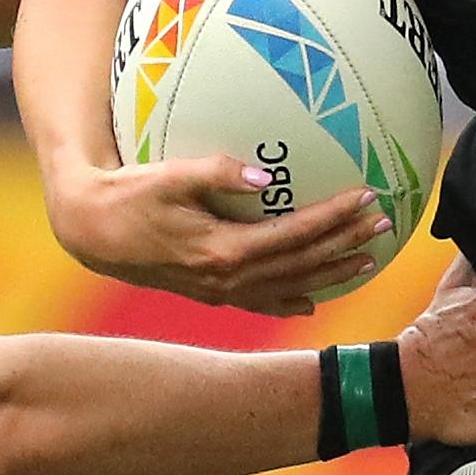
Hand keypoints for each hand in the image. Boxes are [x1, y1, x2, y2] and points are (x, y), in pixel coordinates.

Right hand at [46, 155, 388, 317]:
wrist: (91, 232)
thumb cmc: (127, 194)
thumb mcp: (168, 175)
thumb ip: (216, 173)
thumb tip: (264, 176)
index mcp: (221, 250)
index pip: (293, 235)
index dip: (333, 218)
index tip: (365, 198)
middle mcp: (226, 279)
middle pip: (300, 264)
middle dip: (345, 245)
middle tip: (383, 225)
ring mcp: (218, 291)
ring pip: (288, 287)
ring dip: (329, 274)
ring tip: (366, 262)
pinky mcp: (208, 292)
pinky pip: (260, 300)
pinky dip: (290, 300)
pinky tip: (310, 301)